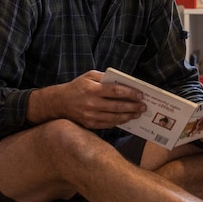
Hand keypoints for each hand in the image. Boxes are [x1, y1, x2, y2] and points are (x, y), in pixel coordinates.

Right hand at [28, 70, 146, 128]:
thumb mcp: (89, 76)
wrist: (59, 103)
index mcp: (92, 89)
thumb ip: (105, 78)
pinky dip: (118, 122)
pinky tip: (126, 118)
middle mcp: (91, 104)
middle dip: (133, 106)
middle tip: (143, 106)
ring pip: (114, 117)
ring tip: (138, 114)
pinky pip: (108, 124)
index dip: (130, 93)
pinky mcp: (89, 124)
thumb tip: (123, 82)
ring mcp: (90, 116)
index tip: (141, 94)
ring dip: (128, 116)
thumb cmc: (77, 87)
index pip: (115, 91)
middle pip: (117, 106)